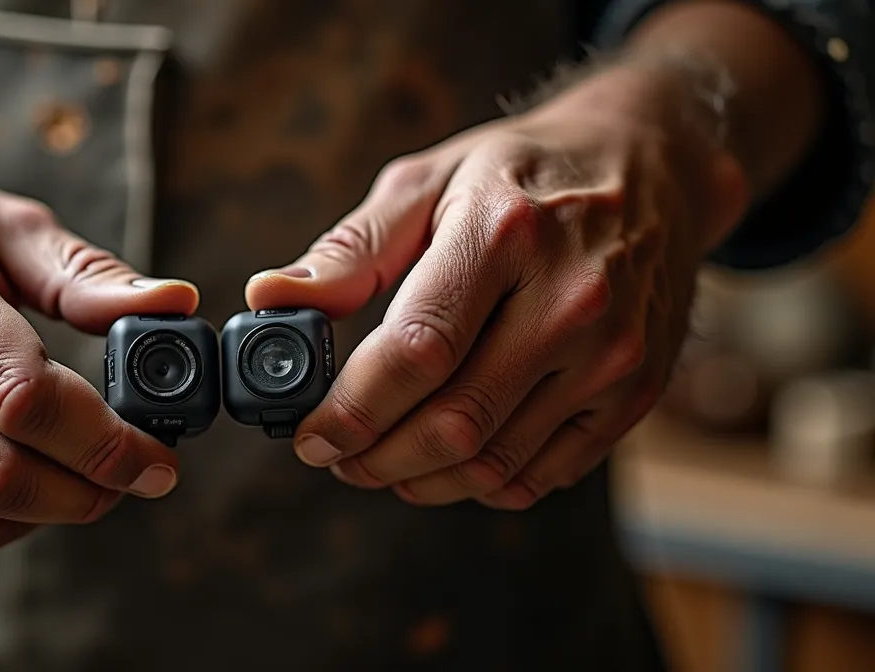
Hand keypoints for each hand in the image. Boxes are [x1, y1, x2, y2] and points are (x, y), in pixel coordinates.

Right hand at [0, 146, 197, 547]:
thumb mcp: (3, 221)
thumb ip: (86, 274)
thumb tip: (174, 304)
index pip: (24, 396)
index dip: (105, 442)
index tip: (159, 456)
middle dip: (90, 491)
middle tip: (137, 475)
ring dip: (51, 510)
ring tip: (90, 475)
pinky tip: (26, 468)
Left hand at [246, 64, 748, 508]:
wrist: (652, 169)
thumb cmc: (520, 176)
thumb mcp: (429, 182)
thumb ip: (350, 250)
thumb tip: (268, 298)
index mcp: (506, 233)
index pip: (418, 351)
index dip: (352, 409)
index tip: (310, 434)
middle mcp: (573, 298)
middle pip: (454, 421)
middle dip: (375, 457)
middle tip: (335, 456)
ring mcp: (614, 352)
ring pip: (494, 463)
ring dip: (420, 481)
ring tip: (380, 462)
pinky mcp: (637, 392)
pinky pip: (543, 475)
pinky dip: (480, 485)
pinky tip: (446, 461)